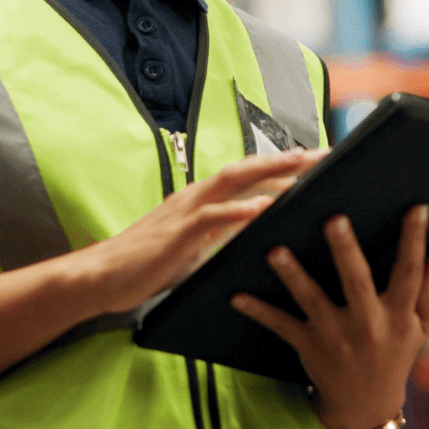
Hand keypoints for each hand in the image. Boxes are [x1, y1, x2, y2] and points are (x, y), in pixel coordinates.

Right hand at [84, 148, 329, 316]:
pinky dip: (239, 210)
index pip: (249, 174)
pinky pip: (212, 217)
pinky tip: (263, 207)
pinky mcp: (178, 232)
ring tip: (301, 165)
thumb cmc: (148, 262)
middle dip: (288, 159)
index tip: (316, 160)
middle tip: (326, 153)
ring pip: (234, 181)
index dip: (282, 164)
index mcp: (202, 197)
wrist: (102, 274)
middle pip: (249, 168)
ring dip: (269, 171)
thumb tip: (253, 230)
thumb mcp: (193, 244)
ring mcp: (187, 210)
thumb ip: (220, 233)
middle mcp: (197, 195)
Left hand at [230, 204, 428, 428]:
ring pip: (312, 300)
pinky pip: (281, 324)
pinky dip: (258, 310)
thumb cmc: (393, 355)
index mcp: (397, 315)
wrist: (365, 405)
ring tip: (276, 250)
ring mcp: (335, 335)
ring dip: (293, 275)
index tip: (416, 208)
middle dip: (345, 250)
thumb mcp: (419, 328)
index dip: (414, 240)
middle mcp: (367, 324)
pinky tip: (236, 295)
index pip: (410, 272)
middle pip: (357, 281)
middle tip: (334, 219)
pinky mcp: (308, 345)